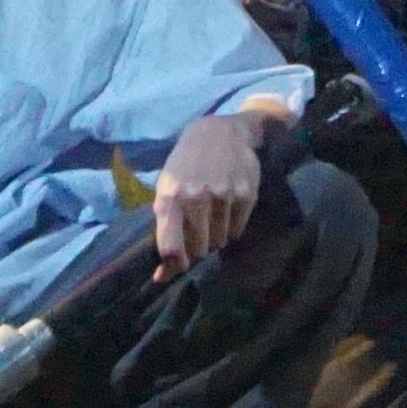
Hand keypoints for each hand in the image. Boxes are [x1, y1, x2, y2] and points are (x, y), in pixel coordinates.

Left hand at [155, 105, 266, 269]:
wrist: (221, 131)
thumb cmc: (186, 162)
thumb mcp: (167, 187)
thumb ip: (163, 229)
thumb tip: (160, 276)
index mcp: (170, 196)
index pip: (171, 246)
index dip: (173, 264)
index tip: (177, 266)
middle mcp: (196, 197)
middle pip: (198, 248)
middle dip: (196, 246)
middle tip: (197, 230)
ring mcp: (223, 195)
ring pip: (220, 241)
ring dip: (215, 236)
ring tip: (213, 216)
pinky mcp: (246, 194)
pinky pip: (237, 230)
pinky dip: (231, 227)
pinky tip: (227, 209)